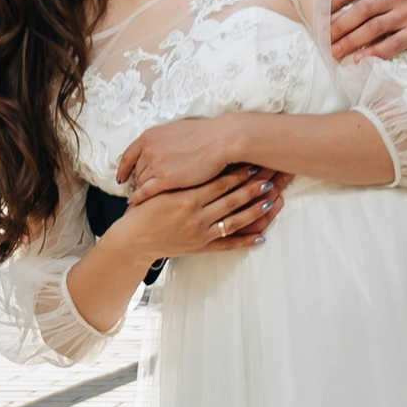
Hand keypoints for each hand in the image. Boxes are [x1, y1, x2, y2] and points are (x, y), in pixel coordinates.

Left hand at [116, 113, 256, 197]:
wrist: (219, 140)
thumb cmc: (205, 134)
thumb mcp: (176, 131)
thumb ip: (164, 141)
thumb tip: (163, 147)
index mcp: (151, 136)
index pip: (129, 154)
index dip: (124, 168)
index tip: (122, 176)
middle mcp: (149, 150)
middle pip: (136, 171)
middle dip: (136, 181)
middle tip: (135, 191)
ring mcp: (156, 165)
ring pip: (141, 182)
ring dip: (140, 191)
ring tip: (138, 201)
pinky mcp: (165, 180)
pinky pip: (145, 192)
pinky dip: (139, 198)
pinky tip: (136, 204)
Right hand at [124, 163, 285, 262]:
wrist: (134, 240)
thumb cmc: (145, 210)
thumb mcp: (160, 189)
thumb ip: (180, 176)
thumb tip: (201, 159)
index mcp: (186, 198)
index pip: (219, 183)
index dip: (239, 173)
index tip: (254, 163)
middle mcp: (196, 216)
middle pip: (232, 199)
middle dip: (253, 188)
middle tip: (272, 176)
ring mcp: (201, 233)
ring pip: (234, 221)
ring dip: (255, 210)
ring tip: (273, 200)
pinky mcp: (201, 247)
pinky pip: (227, 244)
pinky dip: (245, 241)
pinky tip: (261, 237)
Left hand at [329, 0, 406, 61]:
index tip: (321, 7)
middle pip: (363, 10)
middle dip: (341, 25)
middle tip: (324, 37)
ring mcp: (406, 15)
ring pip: (375, 29)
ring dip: (352, 42)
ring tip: (335, 51)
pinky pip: (392, 44)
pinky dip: (375, 52)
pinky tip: (360, 59)